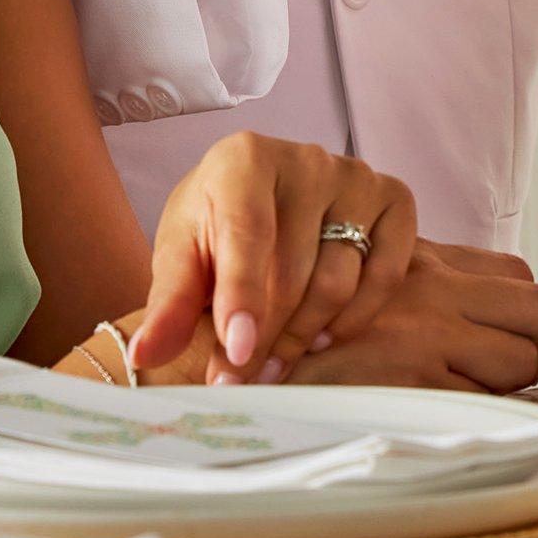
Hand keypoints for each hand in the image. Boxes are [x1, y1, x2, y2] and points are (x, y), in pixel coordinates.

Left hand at [127, 134, 418, 385]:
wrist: (257, 195)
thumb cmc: (215, 224)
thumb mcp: (181, 256)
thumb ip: (169, 305)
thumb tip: (145, 355)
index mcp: (244, 158)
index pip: (248, 234)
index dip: (242, 298)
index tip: (235, 355)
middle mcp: (306, 158)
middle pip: (294, 269)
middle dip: (267, 336)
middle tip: (243, 379)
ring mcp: (355, 176)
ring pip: (340, 278)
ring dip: (307, 334)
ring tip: (276, 360)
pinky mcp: (392, 198)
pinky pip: (387, 271)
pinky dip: (358, 315)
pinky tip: (326, 333)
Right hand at [287, 240, 537, 392]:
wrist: (241, 350)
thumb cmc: (300, 324)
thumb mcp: (357, 279)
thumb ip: (414, 285)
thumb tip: (475, 317)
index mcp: (423, 260)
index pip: (517, 274)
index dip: (516, 313)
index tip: (494, 337)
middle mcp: (434, 290)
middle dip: (528, 347)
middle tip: (492, 370)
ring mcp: (428, 336)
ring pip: (525, 360)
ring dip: (502, 384)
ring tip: (456, 392)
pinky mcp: (416, 383)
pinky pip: (484, 402)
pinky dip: (466, 415)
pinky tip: (425, 414)